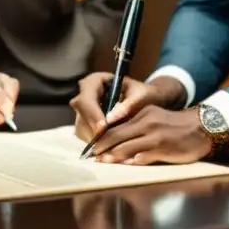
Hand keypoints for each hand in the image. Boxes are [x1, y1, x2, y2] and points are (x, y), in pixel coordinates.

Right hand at [70, 74, 184, 143]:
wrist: (147, 101)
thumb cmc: (145, 95)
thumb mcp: (142, 96)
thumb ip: (128, 105)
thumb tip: (110, 119)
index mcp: (95, 81)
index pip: (86, 98)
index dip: (92, 113)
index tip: (104, 126)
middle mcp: (85, 95)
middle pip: (81, 114)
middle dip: (93, 129)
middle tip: (107, 142)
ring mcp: (84, 110)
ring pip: (81, 127)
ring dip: (94, 139)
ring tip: (112, 145)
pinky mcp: (86, 124)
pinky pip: (86, 136)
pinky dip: (97, 143)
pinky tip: (110, 147)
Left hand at [89, 106, 211, 164]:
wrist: (203, 127)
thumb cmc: (177, 126)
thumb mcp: (155, 118)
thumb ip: (138, 127)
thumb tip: (117, 143)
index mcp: (143, 113)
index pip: (117, 125)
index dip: (102, 137)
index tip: (91, 146)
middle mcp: (146, 122)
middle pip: (117, 135)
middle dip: (101, 147)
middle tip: (90, 157)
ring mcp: (154, 135)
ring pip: (125, 147)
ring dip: (112, 156)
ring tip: (101, 163)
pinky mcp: (162, 148)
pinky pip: (141, 157)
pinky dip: (131, 162)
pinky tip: (124, 166)